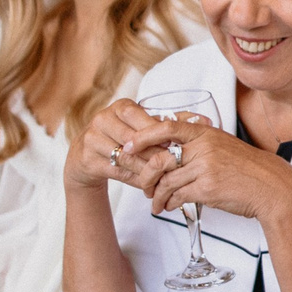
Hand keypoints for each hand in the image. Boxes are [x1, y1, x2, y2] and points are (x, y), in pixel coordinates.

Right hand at [67, 98, 187, 194]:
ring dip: (147, 169)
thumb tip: (204, 121)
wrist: (87, 157)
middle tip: (174, 166)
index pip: (143, 119)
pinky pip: (117, 171)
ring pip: (127, 157)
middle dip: (156, 154)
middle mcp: (103, 119)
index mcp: (121, 107)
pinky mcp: (87, 159)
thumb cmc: (124, 139)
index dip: (160, 134)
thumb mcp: (143, 127)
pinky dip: (135, 179)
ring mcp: (92, 138)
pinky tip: (148, 184)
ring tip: (164, 178)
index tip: (175, 146)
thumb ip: (172, 123)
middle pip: (135, 139)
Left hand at [142, 122, 291, 225]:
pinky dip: (168, 204)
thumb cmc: (247, 168)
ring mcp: (205, 167)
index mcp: (206, 132)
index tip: (129, 146)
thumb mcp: (223, 144)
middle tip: (143, 185)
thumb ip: (199, 141)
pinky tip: (168, 207)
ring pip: (166, 181)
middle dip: (145, 175)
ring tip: (156, 203)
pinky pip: (177, 196)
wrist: (271, 186)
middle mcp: (204, 147)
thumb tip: (171, 139)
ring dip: (156, 195)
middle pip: (160, 158)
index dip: (143, 136)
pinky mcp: (207, 188)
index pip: (166, 126)